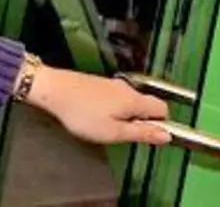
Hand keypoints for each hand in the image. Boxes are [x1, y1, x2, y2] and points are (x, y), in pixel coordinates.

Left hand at [24, 66, 172, 145]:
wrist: (52, 90)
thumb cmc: (82, 114)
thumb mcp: (113, 132)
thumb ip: (141, 133)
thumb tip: (167, 135)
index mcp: (134, 100)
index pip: (163, 109)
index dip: (160, 124)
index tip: (147, 136)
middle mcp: (127, 89)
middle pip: (147, 104)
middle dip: (142, 120)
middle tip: (122, 133)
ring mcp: (112, 84)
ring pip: (130, 102)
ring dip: (125, 115)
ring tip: (105, 126)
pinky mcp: (98, 83)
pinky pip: (116, 98)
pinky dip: (113, 108)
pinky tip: (96, 116)